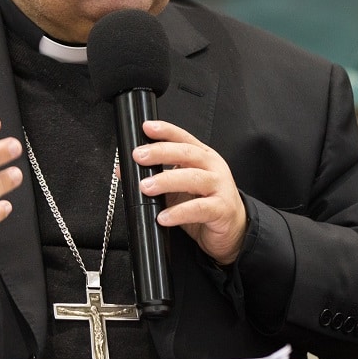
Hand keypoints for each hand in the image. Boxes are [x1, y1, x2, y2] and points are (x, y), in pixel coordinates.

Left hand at [132, 120, 247, 265]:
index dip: (166, 131)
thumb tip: (123, 170)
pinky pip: (199, 208)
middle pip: (187, 154)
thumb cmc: (206, 204)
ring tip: (146, 187)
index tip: (147, 128)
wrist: (234, 230)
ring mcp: (219, 187)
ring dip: (167, 181)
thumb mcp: (178, 189)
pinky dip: (179, 212)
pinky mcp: (222, 209)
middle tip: (139, 156)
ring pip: (192, 178)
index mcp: (203, 157)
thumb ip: (155, 177)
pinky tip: (163, 217)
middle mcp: (213, 168)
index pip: (183, 138)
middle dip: (160, 152)